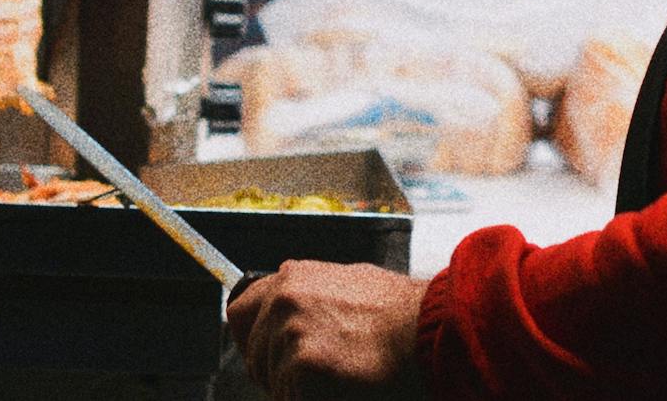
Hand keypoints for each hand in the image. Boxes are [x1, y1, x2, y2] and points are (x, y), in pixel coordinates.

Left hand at [229, 260, 429, 400]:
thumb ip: (311, 294)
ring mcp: (290, 331)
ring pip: (273, 382)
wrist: (426, 328)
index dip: (252, 340)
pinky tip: (341, 388)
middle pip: (254, 355)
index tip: (266, 356)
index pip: (240, 313)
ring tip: (337, 379)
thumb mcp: (349, 281)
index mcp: (292, 278)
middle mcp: (284, 300)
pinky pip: (290, 398)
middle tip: (312, 378)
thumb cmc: (400, 311)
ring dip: (298, 389)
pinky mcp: (301, 364)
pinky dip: (311, 399)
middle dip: (277, 372)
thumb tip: (292, 311)